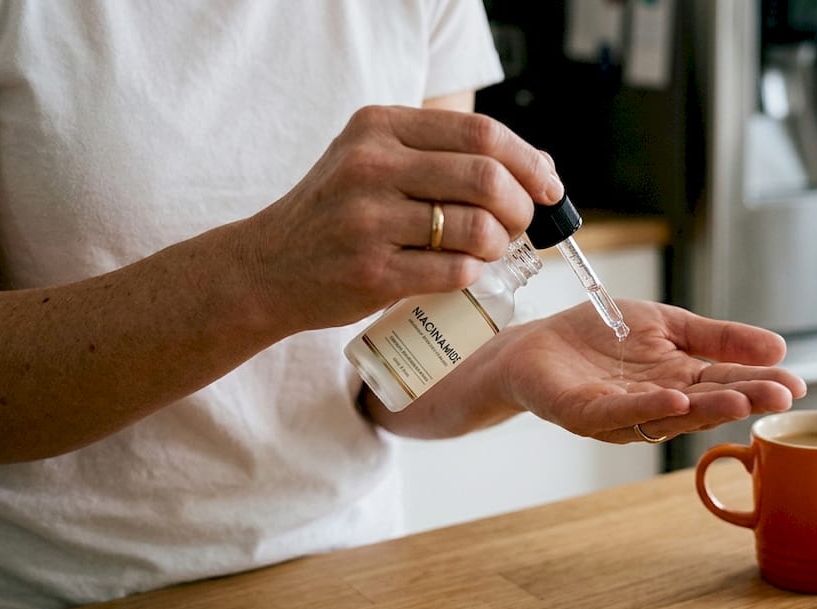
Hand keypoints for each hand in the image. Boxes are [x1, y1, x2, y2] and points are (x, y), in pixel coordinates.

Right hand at [235, 106, 562, 332]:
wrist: (268, 267)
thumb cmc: (338, 214)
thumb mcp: (377, 162)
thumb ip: (446, 157)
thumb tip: (540, 167)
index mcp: (378, 127)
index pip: (480, 132)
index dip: (528, 161)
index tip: (548, 186)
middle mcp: (370, 166)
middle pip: (486, 177)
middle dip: (521, 206)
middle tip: (522, 224)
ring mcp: (367, 220)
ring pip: (476, 227)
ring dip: (501, 243)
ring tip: (492, 249)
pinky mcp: (371, 271)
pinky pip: (455, 271)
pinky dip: (475, 273)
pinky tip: (466, 271)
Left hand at [378, 300, 807, 442]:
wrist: (534, 345)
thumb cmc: (601, 337)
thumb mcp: (669, 326)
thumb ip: (719, 337)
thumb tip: (779, 345)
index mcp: (680, 381)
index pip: (727, 383)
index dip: (759, 384)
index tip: (796, 383)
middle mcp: (657, 404)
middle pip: (706, 403)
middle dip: (744, 399)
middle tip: (781, 396)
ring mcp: (623, 413)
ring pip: (669, 414)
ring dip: (705, 408)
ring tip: (738, 400)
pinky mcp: (585, 413)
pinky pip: (620, 414)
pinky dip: (648, 408)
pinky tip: (675, 398)